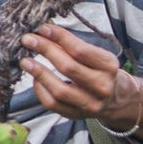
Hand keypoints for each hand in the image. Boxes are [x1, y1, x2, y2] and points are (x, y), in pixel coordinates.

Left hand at [18, 23, 137, 123]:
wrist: (117, 99)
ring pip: (60, 90)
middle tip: (28, 40)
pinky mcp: (77, 115)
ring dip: (39, 73)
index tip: (43, 28)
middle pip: (68, 68)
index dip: (60, 38)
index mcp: (108, 66)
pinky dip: (40, 90)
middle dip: (45, 50)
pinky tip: (35, 78)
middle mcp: (101, 86)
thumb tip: (45, 33)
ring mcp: (90, 104)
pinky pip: (53, 104)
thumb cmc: (101, 71)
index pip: (80, 50)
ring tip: (25, 61)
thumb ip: (74, 46)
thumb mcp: (97, 55)